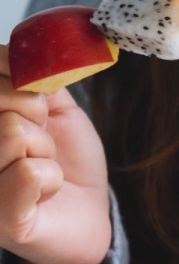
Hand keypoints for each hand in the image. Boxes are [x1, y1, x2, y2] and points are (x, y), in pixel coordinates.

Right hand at [0, 44, 110, 263]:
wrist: (86, 217)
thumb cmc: (65, 161)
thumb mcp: (54, 107)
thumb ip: (37, 75)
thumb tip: (27, 46)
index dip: (19, 78)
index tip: (34, 102)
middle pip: (0, 97)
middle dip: (36, 114)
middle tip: (40, 141)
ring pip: (12, 132)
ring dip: (44, 149)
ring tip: (40, 167)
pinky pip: (30, 172)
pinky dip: (50, 179)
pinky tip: (43, 193)